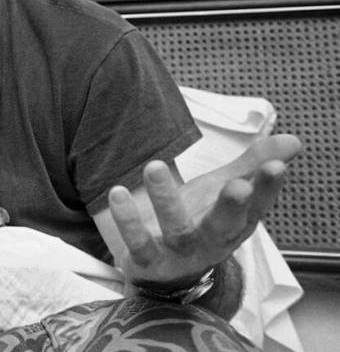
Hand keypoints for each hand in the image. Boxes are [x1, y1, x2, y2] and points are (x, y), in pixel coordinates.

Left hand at [107, 134, 301, 285]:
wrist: (166, 273)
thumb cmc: (200, 221)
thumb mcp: (225, 192)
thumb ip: (252, 165)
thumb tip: (293, 139)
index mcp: (235, 223)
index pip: (257, 205)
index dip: (267, 188)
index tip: (276, 167)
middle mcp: (211, 240)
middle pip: (224, 225)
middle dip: (231, 205)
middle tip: (238, 185)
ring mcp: (179, 253)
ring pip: (176, 229)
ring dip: (166, 199)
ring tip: (154, 166)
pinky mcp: (148, 260)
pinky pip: (138, 242)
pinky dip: (128, 220)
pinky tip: (117, 193)